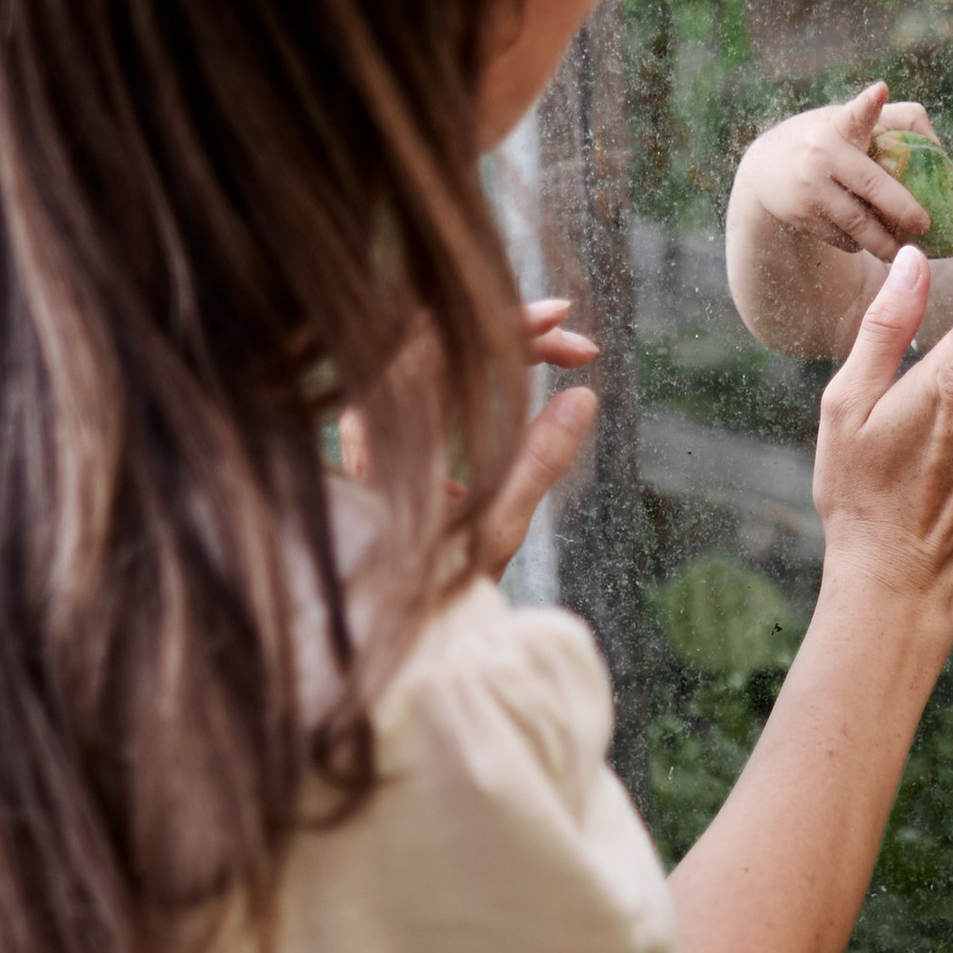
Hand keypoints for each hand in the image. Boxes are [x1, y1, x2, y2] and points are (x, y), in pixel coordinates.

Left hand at [340, 301, 601, 583]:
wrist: (378, 631)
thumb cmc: (426, 591)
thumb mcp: (493, 532)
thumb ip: (538, 462)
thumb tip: (582, 398)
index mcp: (384, 432)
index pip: (443, 342)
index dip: (509, 323)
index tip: (564, 321)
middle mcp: (369, 418)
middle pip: (443, 338)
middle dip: (517, 332)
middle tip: (578, 346)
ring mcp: (375, 424)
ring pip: (438, 353)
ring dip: (501, 346)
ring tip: (561, 351)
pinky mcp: (387, 434)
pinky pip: (431, 376)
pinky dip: (480, 366)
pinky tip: (522, 368)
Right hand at [740, 82, 946, 260]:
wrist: (764, 169)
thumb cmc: (825, 141)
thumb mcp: (849, 120)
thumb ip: (895, 122)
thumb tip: (938, 149)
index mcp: (839, 125)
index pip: (855, 112)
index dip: (868, 103)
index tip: (879, 91)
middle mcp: (823, 153)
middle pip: (872, 185)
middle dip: (902, 208)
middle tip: (924, 226)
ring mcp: (811, 187)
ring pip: (858, 223)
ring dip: (884, 241)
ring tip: (903, 252)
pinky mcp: (802, 216)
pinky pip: (842, 238)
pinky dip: (860, 243)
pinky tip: (868, 242)